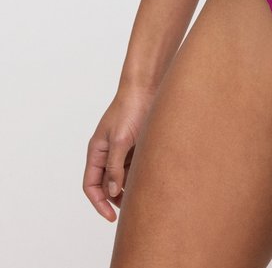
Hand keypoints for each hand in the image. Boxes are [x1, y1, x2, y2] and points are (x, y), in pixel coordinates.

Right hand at [83, 84, 157, 221]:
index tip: (111, 216)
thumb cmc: (130, 109)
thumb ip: (116, 166)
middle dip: (114, 199)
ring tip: (140, 198)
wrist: (147, 87)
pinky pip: (132, 167)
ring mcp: (121, 149)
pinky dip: (137, 177)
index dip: (98, 203)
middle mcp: (106, 152)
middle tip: (129, 210)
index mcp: (96, 151)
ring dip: (127, 189)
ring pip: (120, 177)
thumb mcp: (121, 140)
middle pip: (105, 184)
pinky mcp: (135, 145)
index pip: (90, 185)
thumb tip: (112, 192)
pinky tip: (148, 182)